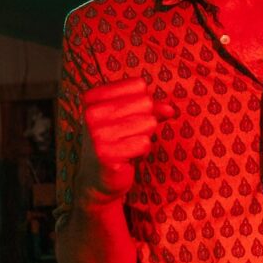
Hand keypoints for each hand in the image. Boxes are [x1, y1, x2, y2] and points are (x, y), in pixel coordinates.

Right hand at [74, 77, 173, 206]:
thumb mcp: (132, 117)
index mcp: (93, 98)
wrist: (98, 178)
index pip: (138, 85)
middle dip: (146, 120)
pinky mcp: (106, 154)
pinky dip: (143, 152)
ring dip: (145, 137)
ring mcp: (97, 134)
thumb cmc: (117, 142)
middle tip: (129, 134)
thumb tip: (170, 110)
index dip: (143, 102)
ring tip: (127, 146)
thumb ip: (152, 108)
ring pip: (149, 122)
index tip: (128, 117)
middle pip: (146, 102)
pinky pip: (145, 143)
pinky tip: (127, 157)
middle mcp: (91, 113)